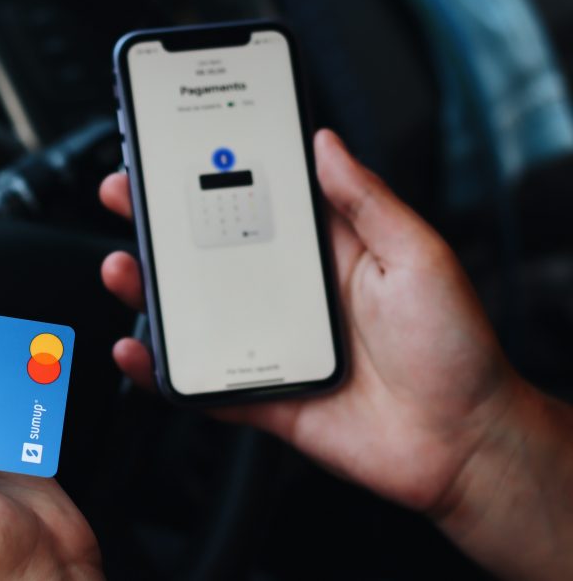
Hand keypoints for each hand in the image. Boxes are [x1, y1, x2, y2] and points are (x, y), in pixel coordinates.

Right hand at [100, 130, 572, 579]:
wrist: (463, 443)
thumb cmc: (454, 348)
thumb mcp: (417, 256)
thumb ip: (367, 200)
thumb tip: (326, 143)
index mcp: (323, 253)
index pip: (255, 202)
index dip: (213, 175)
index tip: (174, 150)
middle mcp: (289, 294)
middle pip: (208, 253)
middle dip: (160, 223)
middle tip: (125, 195)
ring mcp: (269, 343)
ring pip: (193, 313)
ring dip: (148, 290)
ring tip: (123, 267)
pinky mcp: (261, 394)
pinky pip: (200, 381)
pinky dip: (161, 371)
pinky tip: (137, 350)